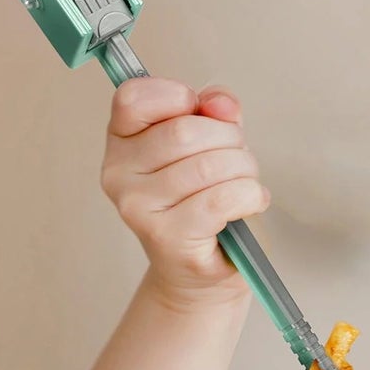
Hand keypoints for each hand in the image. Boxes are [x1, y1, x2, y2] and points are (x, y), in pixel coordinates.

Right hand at [100, 76, 269, 303]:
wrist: (204, 272)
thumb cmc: (206, 204)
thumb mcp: (211, 145)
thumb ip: (215, 113)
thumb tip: (221, 103)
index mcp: (121, 141)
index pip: (134, 96)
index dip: (179, 97)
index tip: (201, 115)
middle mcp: (118, 173)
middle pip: (184, 131)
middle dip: (229, 140)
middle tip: (239, 159)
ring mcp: (138, 207)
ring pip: (208, 165)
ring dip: (244, 170)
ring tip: (246, 184)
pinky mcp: (167, 236)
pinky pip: (219, 200)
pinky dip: (248, 196)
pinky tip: (250, 202)